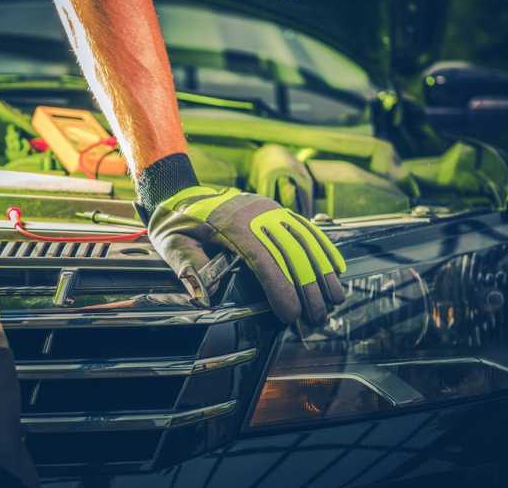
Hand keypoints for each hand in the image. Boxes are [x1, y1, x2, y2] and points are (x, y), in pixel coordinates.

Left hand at [148, 186, 346, 324]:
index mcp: (230, 223)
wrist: (179, 190)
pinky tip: (336, 269)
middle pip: (291, 251)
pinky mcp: (275, 209)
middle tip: (316, 317)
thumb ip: (190, 268)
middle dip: (308, 288)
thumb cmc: (175, 222)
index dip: (281, 287)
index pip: (263, 258)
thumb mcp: (171, 244)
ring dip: (323, 271)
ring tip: (334, 299)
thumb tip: (210, 296)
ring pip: (304, 240)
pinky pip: (306, 228)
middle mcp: (256, 212)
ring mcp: (269, 208)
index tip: (291, 314)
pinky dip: (323, 249)